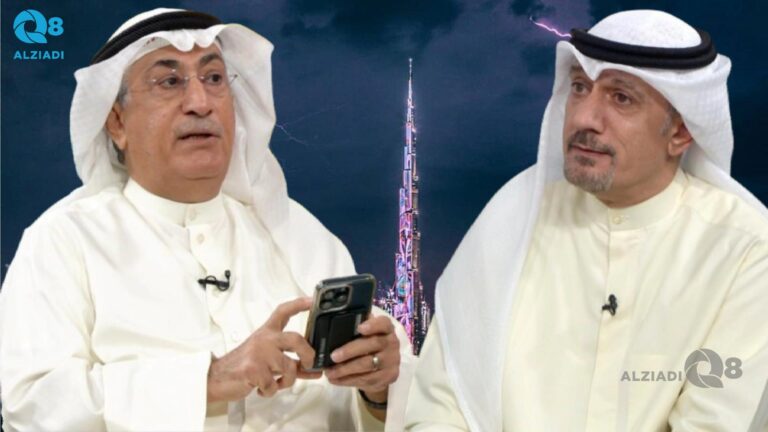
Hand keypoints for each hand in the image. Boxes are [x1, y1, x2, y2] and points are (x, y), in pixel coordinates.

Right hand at [206, 297, 321, 402]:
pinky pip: (273, 384)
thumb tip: (315, 370)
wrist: (216, 377)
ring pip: (288, 367)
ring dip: (287, 382)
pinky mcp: (253, 369)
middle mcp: (264, 339)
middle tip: (308, 364)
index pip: (283, 312)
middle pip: (296, 339)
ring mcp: (258, 353)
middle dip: (308, 355)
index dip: (298, 304)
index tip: (311, 300)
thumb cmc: (243, 366)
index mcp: (267, 333)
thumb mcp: (268, 360)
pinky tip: (263, 389)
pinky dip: (271, 391)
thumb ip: (292, 363)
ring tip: (278, 384)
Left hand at [324, 315, 399, 402]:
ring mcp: (392, 361)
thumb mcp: (366, 334)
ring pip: (369, 365)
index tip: (359, 328)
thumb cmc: (369, 345)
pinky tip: (337, 379)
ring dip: (347, 369)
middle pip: (373, 344)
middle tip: (334, 356)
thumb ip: (355, 328)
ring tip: (330, 372)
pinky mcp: (389, 377)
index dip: (372, 325)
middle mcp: (392, 343)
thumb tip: (335, 326)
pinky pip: (368, 379)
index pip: (383, 323)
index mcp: (387, 328)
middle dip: (351, 350)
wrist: (383, 367)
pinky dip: (349, 380)